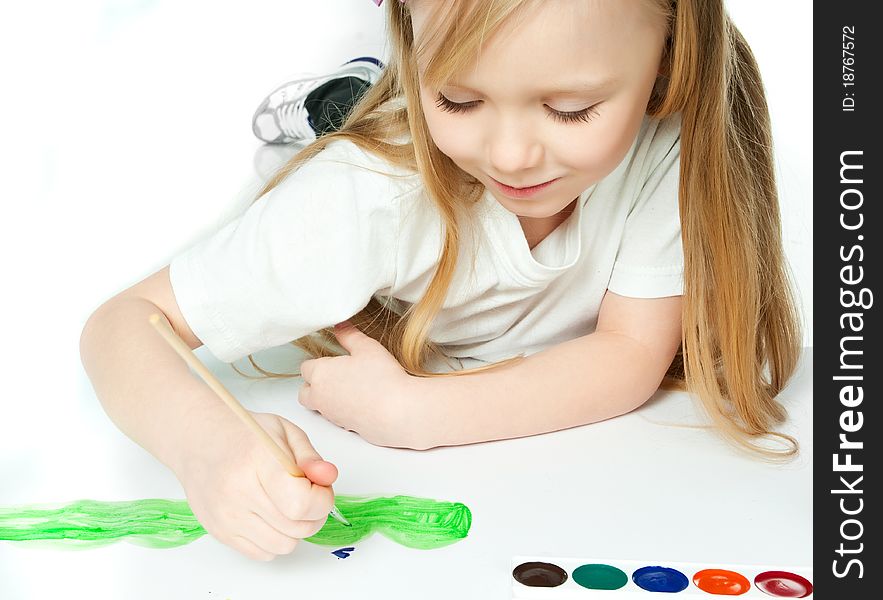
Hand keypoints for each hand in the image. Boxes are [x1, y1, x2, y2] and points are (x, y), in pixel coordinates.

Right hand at [173, 410, 337, 560]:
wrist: (199, 441)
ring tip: (288, 506)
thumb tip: (328, 477)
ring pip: (283, 546)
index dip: (322, 500)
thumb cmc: (244, 434)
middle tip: (308, 495)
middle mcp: (238, 492)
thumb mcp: (284, 431)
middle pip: (296, 527)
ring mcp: (227, 516)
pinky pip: (263, 554)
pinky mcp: (220, 533)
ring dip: (295, 530)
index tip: (320, 488)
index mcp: (257, 461)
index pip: (300, 502)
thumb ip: (310, 457)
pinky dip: (275, 540)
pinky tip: (270, 516)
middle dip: (314, 514)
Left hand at [298, 321, 418, 447]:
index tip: (333, 360)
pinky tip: (362, 402)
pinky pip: (335, 418)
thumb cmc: (383, 378)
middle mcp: (320, 396)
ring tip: (351, 388)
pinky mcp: (344, 427)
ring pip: (319, 406)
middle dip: (315, 384)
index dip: (319, 363)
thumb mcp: (367, 347)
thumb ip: (349, 335)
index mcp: (321, 374)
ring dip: (328, 398)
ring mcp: (331, 414)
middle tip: (335, 376)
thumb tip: (339, 325)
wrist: (398, 412)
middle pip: (305, 391)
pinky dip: (343, 410)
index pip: (305, 368)